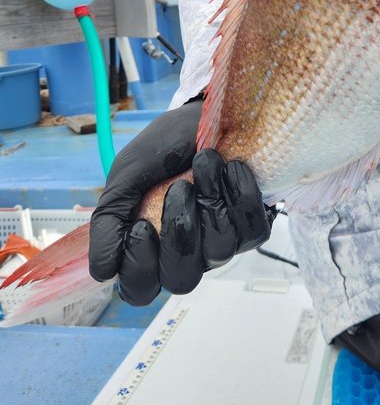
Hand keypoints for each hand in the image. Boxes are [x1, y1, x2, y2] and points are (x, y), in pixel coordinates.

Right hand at [89, 98, 273, 304]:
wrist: (202, 116)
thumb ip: (109, 220)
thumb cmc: (163, 148)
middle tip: (179, 188)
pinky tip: (230, 167)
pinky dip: (240, 194)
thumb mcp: (126, 176)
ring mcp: (220, 242)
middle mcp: (185, 253)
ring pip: (219, 252)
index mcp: (148, 248)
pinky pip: (252, 231)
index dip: (140, 265)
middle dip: (180, 231)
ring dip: (210, 201)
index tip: (141, 224)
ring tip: (204, 162)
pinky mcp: (251, 226)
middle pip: (182, 278)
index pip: (139, 288)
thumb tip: (102, 271)